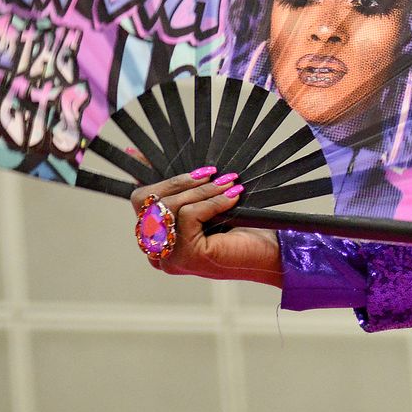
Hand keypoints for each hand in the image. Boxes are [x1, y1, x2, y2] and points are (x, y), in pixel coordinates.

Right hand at [128, 167, 281, 285]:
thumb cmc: (243, 230)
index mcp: (158, 239)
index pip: (140, 202)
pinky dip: (212, 202)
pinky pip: (188, 215)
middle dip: (179, 181)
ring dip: (202, 190)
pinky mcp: (186, 257)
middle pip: (146, 202)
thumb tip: (156, 156)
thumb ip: (187, 187)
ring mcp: (169, 257)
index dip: (141, 174)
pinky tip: (232, 199)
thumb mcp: (209, 202)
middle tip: (210, 173)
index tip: (139, 153)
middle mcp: (156, 252)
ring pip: (169, 206)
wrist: (272, 255)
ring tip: (228, 183)